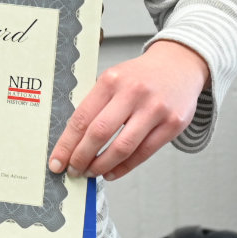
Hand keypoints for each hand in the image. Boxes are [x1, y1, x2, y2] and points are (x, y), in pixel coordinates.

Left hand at [49, 40, 209, 181]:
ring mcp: (154, 109)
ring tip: (91, 173)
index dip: (66, 144)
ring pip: (122, 148)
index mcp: (111, 80)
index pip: (81, 117)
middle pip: (99, 133)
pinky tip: (111, 172)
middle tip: (73, 170)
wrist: (179, 65)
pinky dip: (124, 167)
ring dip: (102, 166)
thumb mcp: (114, 78)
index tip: (56, 161)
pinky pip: (144, 153)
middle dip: (81, 157)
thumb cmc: (141, 76)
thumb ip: (96, 104)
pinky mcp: (172, 124)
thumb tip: (72, 140)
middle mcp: (132, 93)